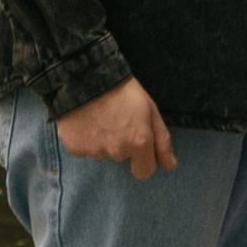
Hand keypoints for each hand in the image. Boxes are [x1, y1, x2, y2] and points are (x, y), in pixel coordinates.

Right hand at [58, 78, 178, 178]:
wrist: (87, 74)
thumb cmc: (122, 89)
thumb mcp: (150, 108)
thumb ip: (162, 140)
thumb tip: (171, 165)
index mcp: (139, 142)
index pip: (144, 171)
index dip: (142, 158)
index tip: (136, 142)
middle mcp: (117, 151)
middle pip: (121, 157)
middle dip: (120, 142)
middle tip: (116, 118)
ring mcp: (95, 150)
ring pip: (102, 152)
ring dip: (102, 139)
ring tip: (99, 115)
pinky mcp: (75, 147)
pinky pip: (83, 149)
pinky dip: (84, 138)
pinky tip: (84, 119)